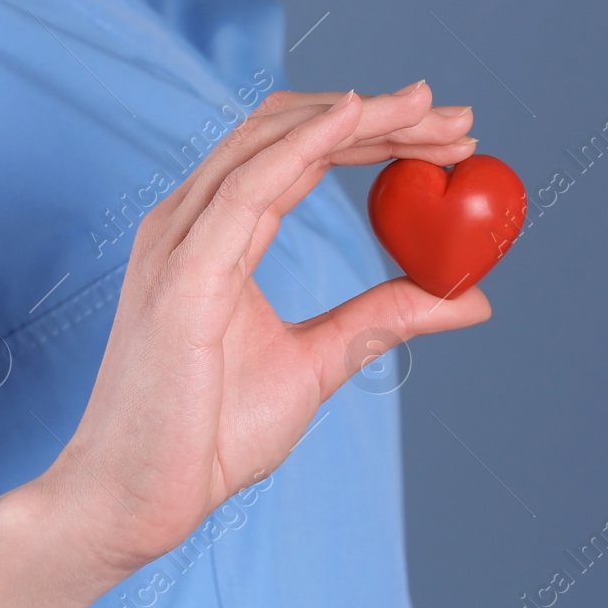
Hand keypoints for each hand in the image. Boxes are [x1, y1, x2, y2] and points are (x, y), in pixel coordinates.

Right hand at [37, 81, 491, 576]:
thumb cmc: (206, 435)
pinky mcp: (182, 270)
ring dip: (355, 116)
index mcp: (214, 234)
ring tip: (427, 110)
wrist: (136, 497)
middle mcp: (190, 220)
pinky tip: (353, 119)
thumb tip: (471, 297)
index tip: (446, 138)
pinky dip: (304, 143)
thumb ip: (383, 318)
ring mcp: (180, 239)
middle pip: (288, 131)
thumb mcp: (317, 361)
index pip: (298, 154)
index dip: (372, 133)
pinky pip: (248, 186)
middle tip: (459, 119)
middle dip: (377, 114)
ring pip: (270, 140)